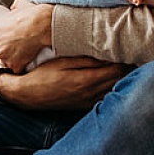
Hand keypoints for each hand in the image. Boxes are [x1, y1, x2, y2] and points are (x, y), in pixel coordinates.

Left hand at [0, 0, 54, 70]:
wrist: (42, 25)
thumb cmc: (32, 15)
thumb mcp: (19, 6)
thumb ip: (12, 9)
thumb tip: (15, 8)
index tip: (4, 45)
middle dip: (4, 53)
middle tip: (15, 50)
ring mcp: (3, 54)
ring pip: (4, 63)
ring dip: (12, 61)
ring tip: (22, 55)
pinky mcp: (14, 64)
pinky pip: (15, 69)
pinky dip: (21, 66)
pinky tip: (27, 60)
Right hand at [0, 56, 127, 110]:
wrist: (25, 95)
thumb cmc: (41, 75)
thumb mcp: (61, 62)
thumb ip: (84, 59)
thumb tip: (105, 55)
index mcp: (85, 81)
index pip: (116, 70)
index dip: (124, 59)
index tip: (126, 48)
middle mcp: (89, 94)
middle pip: (118, 80)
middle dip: (125, 67)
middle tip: (128, 52)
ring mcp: (86, 102)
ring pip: (112, 89)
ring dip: (119, 77)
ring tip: (121, 62)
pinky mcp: (82, 106)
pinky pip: (103, 96)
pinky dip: (109, 86)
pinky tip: (108, 77)